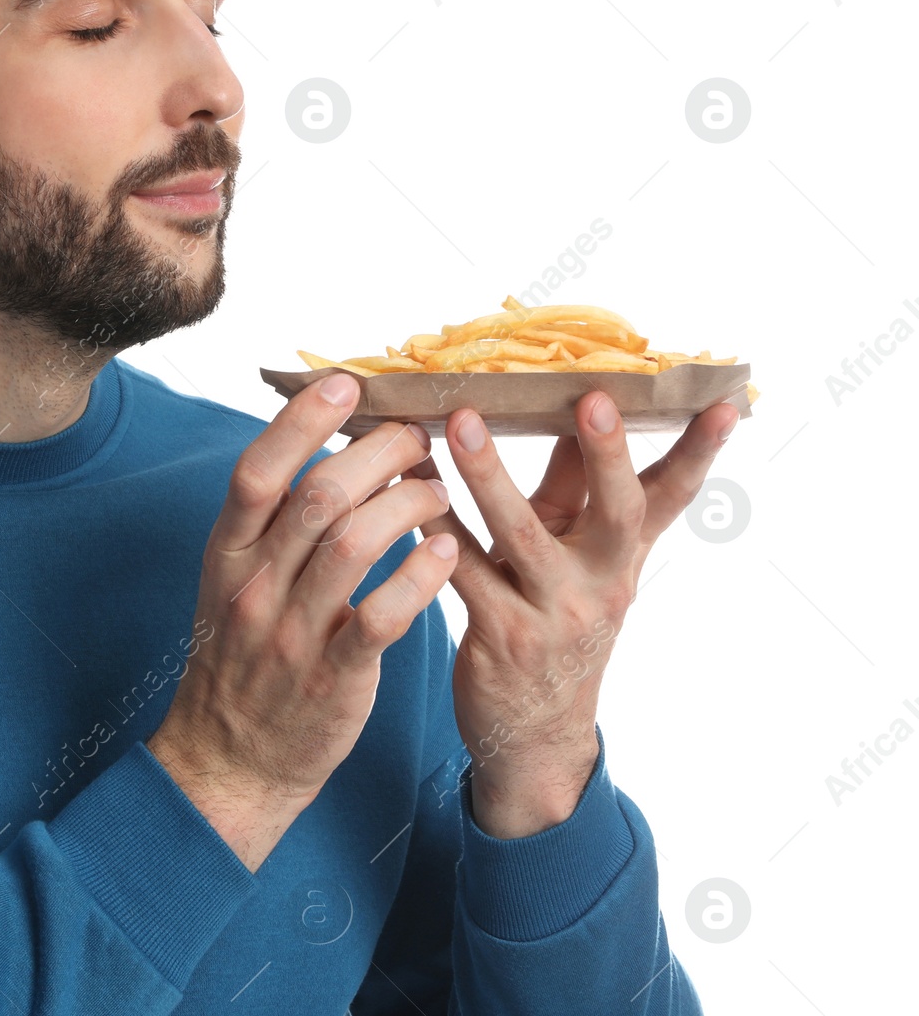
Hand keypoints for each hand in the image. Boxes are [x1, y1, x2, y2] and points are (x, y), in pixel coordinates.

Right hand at [148, 371, 458, 870]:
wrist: (230, 757)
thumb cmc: (245, 654)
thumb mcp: (236, 579)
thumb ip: (272, 522)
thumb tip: (325, 445)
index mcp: (226, 551)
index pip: (256, 470)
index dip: (300, 421)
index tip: (347, 386)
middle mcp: (253, 584)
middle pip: (317, 495)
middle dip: (377, 454)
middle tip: (418, 439)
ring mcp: (290, 632)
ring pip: (354, 544)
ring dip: (408, 506)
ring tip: (439, 491)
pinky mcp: (333, 676)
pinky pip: (382, 615)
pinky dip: (419, 577)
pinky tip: (445, 552)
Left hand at [404, 390, 739, 837]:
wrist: (534, 733)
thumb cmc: (552, 620)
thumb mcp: (579, 560)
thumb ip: (576, 490)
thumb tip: (574, 402)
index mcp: (625, 555)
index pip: (672, 497)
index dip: (700, 452)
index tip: (724, 404)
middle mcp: (603, 583)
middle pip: (614, 511)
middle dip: (607, 454)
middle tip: (595, 399)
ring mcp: (554, 612)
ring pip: (521, 534)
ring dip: (489, 475)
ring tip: (462, 422)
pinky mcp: (501, 635)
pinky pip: (463, 571)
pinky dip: (434, 526)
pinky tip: (410, 484)